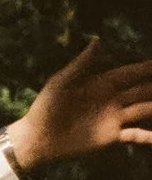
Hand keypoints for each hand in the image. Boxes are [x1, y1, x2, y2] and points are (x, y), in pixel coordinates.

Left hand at [6, 42, 151, 169]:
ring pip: (144, 109)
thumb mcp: (61, 82)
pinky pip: (137, 134)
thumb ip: (81, 64)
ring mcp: (115, 118)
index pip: (131, 73)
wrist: (39, 138)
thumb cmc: (46, 107)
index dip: (147, 67)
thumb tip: (97, 40)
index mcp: (101, 84)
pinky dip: (150, 136)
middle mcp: (113, 100)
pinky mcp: (113, 136)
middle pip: (143, 90)